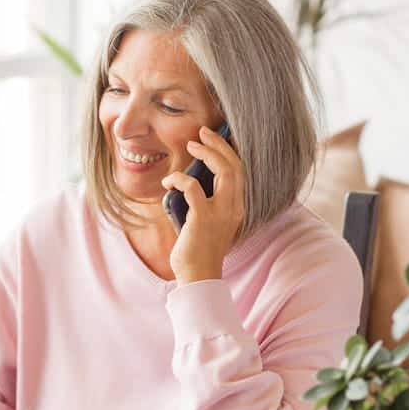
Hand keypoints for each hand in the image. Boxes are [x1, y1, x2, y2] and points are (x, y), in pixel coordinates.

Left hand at [161, 125, 245, 285]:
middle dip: (219, 144)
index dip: (228, 151)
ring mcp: (220, 213)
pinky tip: (168, 182)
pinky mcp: (202, 218)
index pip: (240, 171)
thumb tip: (191, 181)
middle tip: (202, 133)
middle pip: (235, 165)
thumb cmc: (199, 250)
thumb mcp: (208, 222)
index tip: (213, 140)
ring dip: (207, 153)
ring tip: (191, 145)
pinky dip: (180, 178)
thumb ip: (206, 202)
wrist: (198, 276)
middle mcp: (234, 208)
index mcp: (237, 208)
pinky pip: (193, 188)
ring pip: (224, 171)